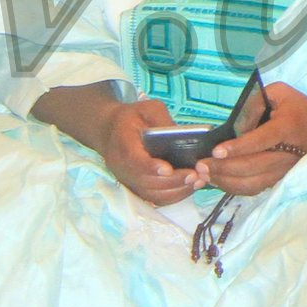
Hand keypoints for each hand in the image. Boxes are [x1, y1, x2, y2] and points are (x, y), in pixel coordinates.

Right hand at [82, 96, 207, 206]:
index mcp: (122, 143)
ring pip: (150, 194)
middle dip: (172, 181)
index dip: (150, 167)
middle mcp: (121, 167)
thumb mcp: (148, 109)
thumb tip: (183, 137)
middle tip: (195, 176)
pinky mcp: (134, 187)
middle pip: (145, 181)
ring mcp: (126, 180)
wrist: (110, 129)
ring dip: (175, 191)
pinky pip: (153, 198)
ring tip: (197, 182)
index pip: (133, 160)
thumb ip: (163, 121)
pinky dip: (172, 196)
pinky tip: (188, 187)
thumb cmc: (133, 118)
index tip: (168, 169)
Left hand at [203, 82, 306, 198]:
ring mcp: (284, 169)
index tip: (216, 151)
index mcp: (287, 127)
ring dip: (226, 182)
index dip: (239, 147)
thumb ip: (255, 102)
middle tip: (201, 166)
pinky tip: (218, 181)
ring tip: (205, 176)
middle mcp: (287, 153)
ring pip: (253, 183)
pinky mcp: (279, 178)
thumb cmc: (298, 107)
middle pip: (254, 167)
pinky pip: (255, 188)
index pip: (262, 140)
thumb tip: (235, 124)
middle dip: (224, 168)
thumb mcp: (280, 92)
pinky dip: (234, 188)